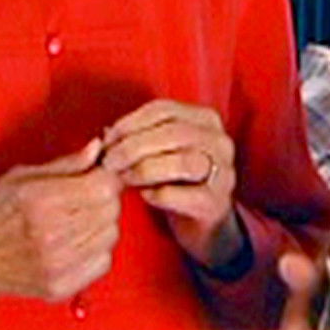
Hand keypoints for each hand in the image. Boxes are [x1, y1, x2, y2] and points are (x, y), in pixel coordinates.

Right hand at [0, 138, 121, 317]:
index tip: (95, 175)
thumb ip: (64, 165)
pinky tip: (75, 242)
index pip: (103, 186)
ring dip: (101, 223)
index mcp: (39, 201)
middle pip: (110, 210)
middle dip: (103, 197)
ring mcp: (56, 266)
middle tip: (84, 195)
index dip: (104, 176)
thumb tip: (97, 150)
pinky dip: (96, 250)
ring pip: (110, 235)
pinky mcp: (60, 288)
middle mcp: (51, 236)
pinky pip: (102, 262)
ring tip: (77, 218)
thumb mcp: (19, 177)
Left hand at [102, 99, 242, 268]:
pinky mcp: (215, 202)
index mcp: (206, 119)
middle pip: (172, 133)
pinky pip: (182, 195)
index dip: (130, 122)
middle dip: (133, 146)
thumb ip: (138, 137)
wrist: (203, 220)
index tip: (108, 138)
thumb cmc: (178, 179)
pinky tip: (145, 195)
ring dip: (144, 169)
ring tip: (124, 178)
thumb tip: (106, 134)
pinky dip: (157, 194)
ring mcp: (223, 172)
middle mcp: (220, 141)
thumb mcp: (161, 151)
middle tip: (109, 161)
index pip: (164, 109)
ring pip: (181, 162)